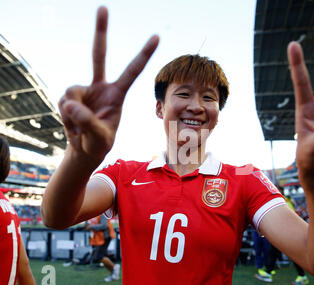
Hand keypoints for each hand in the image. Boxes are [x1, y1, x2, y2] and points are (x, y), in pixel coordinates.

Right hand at [58, 7, 158, 162]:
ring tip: (82, 128)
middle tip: (103, 7)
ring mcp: (84, 90)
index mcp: (117, 94)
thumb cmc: (99, 143)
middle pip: (98, 55)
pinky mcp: (70, 96)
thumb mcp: (99, 137)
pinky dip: (66, 116)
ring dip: (73, 114)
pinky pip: (63, 102)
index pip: (132, 71)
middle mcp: (101, 87)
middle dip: (100, 31)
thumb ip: (87, 122)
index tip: (157, 36)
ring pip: (71, 93)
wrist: (85, 148)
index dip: (144, 54)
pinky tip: (73, 125)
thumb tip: (69, 103)